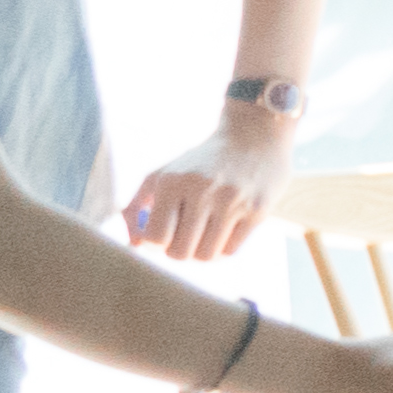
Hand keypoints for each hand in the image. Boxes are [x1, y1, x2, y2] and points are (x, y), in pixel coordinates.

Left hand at [124, 116, 292, 259]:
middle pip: (180, 252)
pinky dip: (223, 248)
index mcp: (172, 181)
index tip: (163, 236)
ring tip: (204, 236)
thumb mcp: (164, 173)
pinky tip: (224, 232)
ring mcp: (232, 201)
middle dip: (179, 252)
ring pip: (207, 256)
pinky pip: (231, 250)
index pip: (155, 237)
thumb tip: (134, 245)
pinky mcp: (258, 210)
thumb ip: (137, 205)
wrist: (254, 136)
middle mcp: (202, 190)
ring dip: (202, 252)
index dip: (155, 245)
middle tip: (184, 239)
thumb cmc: (201, 162)